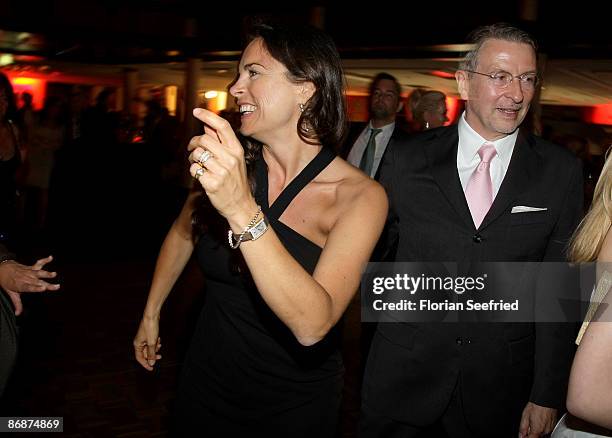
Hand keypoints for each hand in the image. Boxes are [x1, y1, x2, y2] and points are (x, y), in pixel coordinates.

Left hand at [0, 255, 59, 315]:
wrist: (2, 269)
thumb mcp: (11, 293)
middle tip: (57, 286)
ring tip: (54, 274)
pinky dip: (45, 260)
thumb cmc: (7, 282)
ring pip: (39, 273)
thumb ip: (17, 303)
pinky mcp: (31, 267)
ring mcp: (29, 272)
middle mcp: (26, 278)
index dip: (36, 288)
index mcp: (21, 285)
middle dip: (48, 284)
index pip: (29, 287)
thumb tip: (18, 314)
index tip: (43, 288)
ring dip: (47, 274)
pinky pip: (39, 263)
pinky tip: (51, 257)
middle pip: (38, 282)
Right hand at [133, 316, 161, 370]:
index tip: (151, 369)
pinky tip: (159, 339)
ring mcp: (143, 338)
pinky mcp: (148, 334)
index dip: (145, 364)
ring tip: (159, 344)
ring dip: (155, 348)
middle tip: (160, 356)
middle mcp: (139, 342)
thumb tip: (151, 363)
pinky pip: (151, 342)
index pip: (140, 358)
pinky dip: (156, 343)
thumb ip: (151, 353)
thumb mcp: (152, 342)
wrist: (152, 315)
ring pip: (149, 348)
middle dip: (152, 355)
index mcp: (137, 345)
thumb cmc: (151, 328)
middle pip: (145, 353)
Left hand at [187, 108, 256, 223]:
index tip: (197, 111)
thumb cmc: (235, 181)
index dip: (208, 116)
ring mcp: (222, 172)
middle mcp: (231, 159)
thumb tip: (207, 124)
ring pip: (197, 154)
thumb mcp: (233, 159)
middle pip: (204, 139)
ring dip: (193, 158)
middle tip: (192, 148)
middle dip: (194, 142)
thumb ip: (220, 142)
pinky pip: (194, 169)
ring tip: (198, 163)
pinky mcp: (212, 183)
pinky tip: (201, 175)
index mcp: (237, 150)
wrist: (241, 206)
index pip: (222, 127)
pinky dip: (194, 171)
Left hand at [519, 402, 556, 437]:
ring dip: (537, 430)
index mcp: (537, 430)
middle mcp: (545, 431)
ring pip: (542, 433)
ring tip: (535, 420)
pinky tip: (540, 420)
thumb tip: (521, 435)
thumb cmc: (536, 406)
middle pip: (536, 436)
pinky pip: (546, 429)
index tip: (523, 436)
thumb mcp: (525, 416)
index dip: (526, 437)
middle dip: (531, 433)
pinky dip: (542, 427)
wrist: (546, 399)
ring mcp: (550, 429)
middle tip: (529, 424)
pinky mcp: (553, 426)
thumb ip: (523, 428)